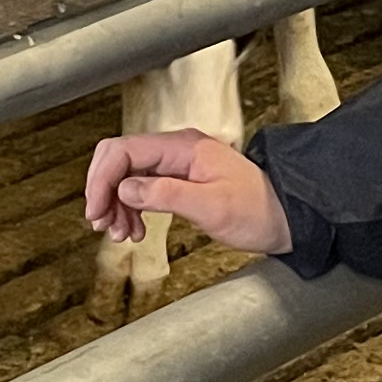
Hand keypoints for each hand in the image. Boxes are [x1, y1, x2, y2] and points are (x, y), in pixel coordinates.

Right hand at [82, 130, 288, 256]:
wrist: (285, 217)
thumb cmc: (259, 210)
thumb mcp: (211, 206)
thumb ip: (166, 194)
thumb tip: (126, 189)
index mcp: (183, 147)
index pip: (123, 151)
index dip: (102, 180)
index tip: (95, 211)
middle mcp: (177, 150)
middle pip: (120, 160)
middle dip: (105, 191)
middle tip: (102, 224)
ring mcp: (178, 164)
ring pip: (128, 176)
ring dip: (117, 204)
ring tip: (122, 233)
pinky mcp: (180, 180)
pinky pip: (143, 188)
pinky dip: (132, 209)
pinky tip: (136, 229)